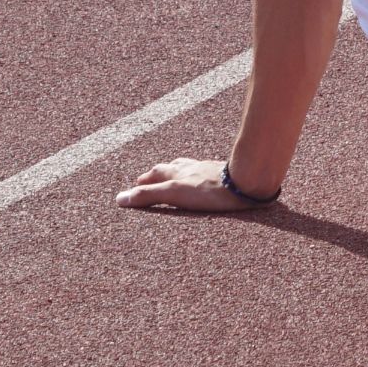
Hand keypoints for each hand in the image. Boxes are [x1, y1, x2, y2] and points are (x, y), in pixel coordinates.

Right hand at [116, 156, 273, 211]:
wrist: (247, 182)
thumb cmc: (210, 189)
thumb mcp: (174, 193)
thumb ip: (149, 196)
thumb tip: (120, 199)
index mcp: (178, 172)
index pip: (156, 174)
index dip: (145, 180)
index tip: (137, 184)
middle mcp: (192, 168)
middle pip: (172, 168)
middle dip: (160, 174)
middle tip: (151, 179)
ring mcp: (210, 170)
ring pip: (191, 168)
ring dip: (180, 172)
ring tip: (177, 176)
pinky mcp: (226, 176)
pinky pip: (209, 174)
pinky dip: (201, 176)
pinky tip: (208, 180)